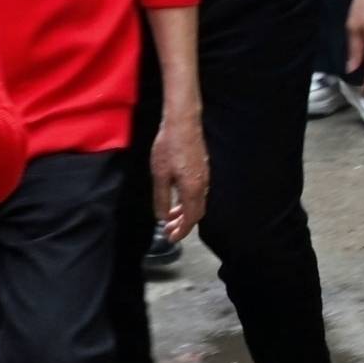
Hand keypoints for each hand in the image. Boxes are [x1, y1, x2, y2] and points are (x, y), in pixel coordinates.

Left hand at [149, 100, 206, 243]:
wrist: (183, 124)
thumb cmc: (169, 147)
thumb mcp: (159, 175)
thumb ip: (161, 198)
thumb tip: (162, 216)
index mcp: (193, 189)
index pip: (191, 218)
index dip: (181, 231)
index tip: (171, 239)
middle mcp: (202, 185)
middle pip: (195, 212)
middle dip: (182, 225)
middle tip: (168, 232)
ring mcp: (203, 177)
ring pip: (196, 202)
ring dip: (183, 213)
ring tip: (168, 219)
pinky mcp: (201, 169)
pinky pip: (195, 193)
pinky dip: (185, 202)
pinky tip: (175, 200)